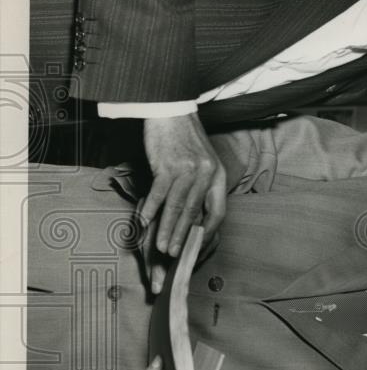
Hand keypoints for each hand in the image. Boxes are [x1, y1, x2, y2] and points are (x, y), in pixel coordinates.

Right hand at [141, 114, 225, 291]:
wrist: (171, 111)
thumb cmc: (184, 140)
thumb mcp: (203, 163)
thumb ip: (202, 188)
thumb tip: (194, 218)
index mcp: (217, 176)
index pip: (218, 212)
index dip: (209, 234)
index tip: (198, 249)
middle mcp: (206, 174)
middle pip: (194, 214)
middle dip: (183, 238)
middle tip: (174, 257)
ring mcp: (187, 169)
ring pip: (177, 207)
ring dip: (167, 229)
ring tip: (161, 248)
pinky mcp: (168, 165)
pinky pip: (159, 193)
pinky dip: (151, 209)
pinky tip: (144, 223)